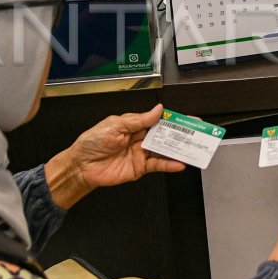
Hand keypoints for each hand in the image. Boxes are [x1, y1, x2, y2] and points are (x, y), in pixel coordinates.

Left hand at [44, 104, 184, 208]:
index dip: (172, 119)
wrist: (81, 166)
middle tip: (196, 133)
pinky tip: (179, 163)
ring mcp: (141, 154)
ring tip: (192, 148)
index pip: (157, 120)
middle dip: (181, 133)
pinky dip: (169, 164)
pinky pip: (158, 165)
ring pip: (164, 150)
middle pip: (164, 135)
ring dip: (178, 149)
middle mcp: (139, 139)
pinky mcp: (140, 168)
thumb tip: (157, 110)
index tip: (187, 119)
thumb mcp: (115, 124)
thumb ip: (138, 119)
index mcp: (134, 125)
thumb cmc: (91, 142)